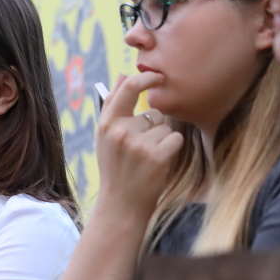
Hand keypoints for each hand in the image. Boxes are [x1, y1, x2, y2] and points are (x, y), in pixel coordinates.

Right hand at [95, 72, 185, 217]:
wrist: (121, 205)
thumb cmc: (115, 168)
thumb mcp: (105, 137)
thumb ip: (112, 104)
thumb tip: (121, 74)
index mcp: (107, 124)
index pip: (128, 87)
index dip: (146, 79)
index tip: (158, 78)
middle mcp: (121, 131)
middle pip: (153, 113)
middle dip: (154, 127)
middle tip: (142, 150)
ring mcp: (139, 144)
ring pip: (165, 127)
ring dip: (162, 141)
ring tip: (146, 159)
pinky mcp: (157, 156)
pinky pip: (174, 139)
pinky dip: (171, 150)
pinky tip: (158, 164)